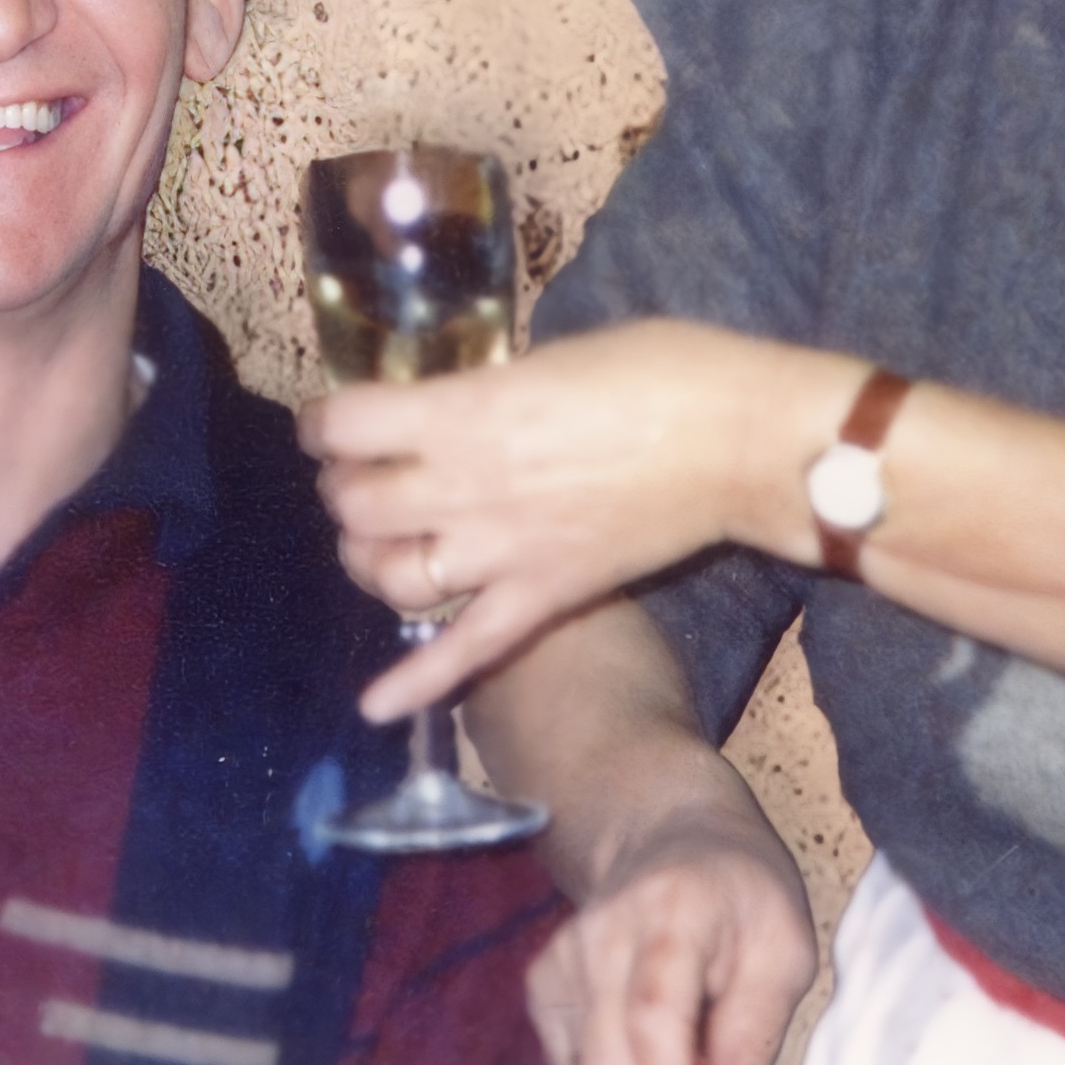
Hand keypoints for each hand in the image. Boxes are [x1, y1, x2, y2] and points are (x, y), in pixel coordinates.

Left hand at [299, 320, 854, 719]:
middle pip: (355, 504)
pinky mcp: (544, 596)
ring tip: (378, 542)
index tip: (329, 422)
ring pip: (391, 576)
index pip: (348, 424)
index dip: (324, 422)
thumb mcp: (552, 356)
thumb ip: (489, 389)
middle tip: (362, 474)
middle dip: (344, 487)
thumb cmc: (661, 371)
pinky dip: (416, 684)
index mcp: (465, 413)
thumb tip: (459, 404)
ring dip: (369, 559)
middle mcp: (467, 486)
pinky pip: (466, 651)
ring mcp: (503, 552)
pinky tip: (373, 708)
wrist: (740, 441)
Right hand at [528, 808, 814, 1064]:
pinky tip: (649, 1052)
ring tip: (690, 1063)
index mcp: (674, 911)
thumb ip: (757, 1030)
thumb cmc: (742, 897)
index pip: (655, 1015)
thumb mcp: (785, 949)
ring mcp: (562, 957)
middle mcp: (602, 931)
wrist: (675, 839)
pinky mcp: (542, 985)